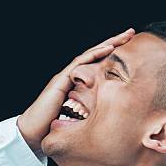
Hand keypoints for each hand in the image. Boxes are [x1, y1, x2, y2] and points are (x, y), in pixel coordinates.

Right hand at [17, 27, 135, 150]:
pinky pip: (80, 63)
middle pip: (95, 56)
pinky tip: (108, 48)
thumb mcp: (79, 120)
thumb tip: (109, 118)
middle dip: (114, 43)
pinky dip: (95, 54)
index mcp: (76, 85)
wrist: (33, 132)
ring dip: (108, 43)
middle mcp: (71, 77)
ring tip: (124, 35)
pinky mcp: (61, 80)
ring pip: (90, 54)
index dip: (112, 57)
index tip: (129, 50)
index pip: (97, 66)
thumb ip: (90, 113)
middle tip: (131, 33)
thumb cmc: (52, 129)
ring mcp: (65, 76)